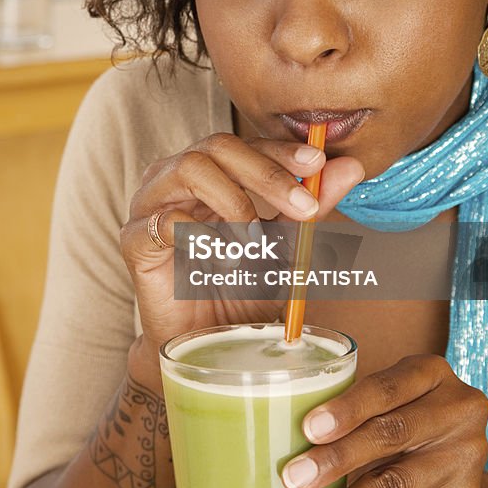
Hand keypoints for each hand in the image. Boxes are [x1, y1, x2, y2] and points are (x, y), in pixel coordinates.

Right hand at [120, 132, 363, 358]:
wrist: (206, 343)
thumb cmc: (243, 288)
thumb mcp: (288, 245)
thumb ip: (312, 205)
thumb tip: (353, 166)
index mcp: (212, 171)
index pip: (247, 143)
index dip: (282, 150)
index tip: (318, 164)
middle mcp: (177, 177)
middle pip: (217, 145)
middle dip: (267, 173)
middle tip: (304, 209)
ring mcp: (151, 203)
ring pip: (189, 167)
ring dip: (234, 201)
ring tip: (258, 241)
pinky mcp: (135, 239)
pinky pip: (164, 219)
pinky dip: (203, 237)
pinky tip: (225, 261)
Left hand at [281, 354, 487, 487]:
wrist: (455, 481)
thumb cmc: (404, 428)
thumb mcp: (389, 406)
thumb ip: (354, 413)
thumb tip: (285, 439)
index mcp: (432, 374)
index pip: (386, 388)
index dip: (346, 409)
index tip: (308, 429)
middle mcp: (456, 412)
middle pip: (389, 434)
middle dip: (336, 459)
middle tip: (293, 479)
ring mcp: (462, 460)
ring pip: (391, 486)